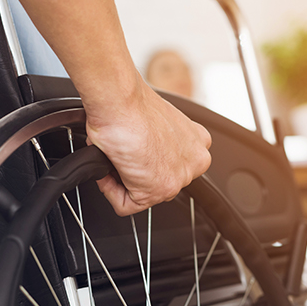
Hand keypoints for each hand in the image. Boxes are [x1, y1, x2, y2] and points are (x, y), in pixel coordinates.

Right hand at [84, 76, 211, 215]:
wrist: (120, 101)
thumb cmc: (130, 104)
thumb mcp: (155, 123)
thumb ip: (157, 143)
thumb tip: (140, 154)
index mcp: (197, 143)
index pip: (170, 166)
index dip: (144, 161)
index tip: (133, 151)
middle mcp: (195, 161)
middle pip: (157, 181)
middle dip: (134, 173)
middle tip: (121, 154)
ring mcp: (179, 178)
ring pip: (141, 194)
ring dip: (121, 180)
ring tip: (115, 157)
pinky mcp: (157, 190)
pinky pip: (125, 205)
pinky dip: (110, 190)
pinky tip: (109, 168)